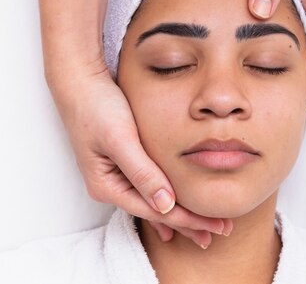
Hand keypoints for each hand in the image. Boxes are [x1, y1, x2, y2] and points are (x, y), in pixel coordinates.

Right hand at [48, 66, 232, 247]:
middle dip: (189, 223)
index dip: (187, 220)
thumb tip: (165, 205)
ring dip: (183, 212)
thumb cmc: (97, 107)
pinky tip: (177, 210)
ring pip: (156, 202)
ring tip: (207, 225)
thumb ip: (142, 172)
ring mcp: (117, 176)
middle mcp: (111, 186)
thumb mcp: (120, 139)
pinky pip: (151, 187)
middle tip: (221, 230)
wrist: (79, 82)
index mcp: (107, 186)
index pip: (156, 211)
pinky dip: (169, 197)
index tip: (214, 226)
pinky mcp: (125, 162)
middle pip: (157, 212)